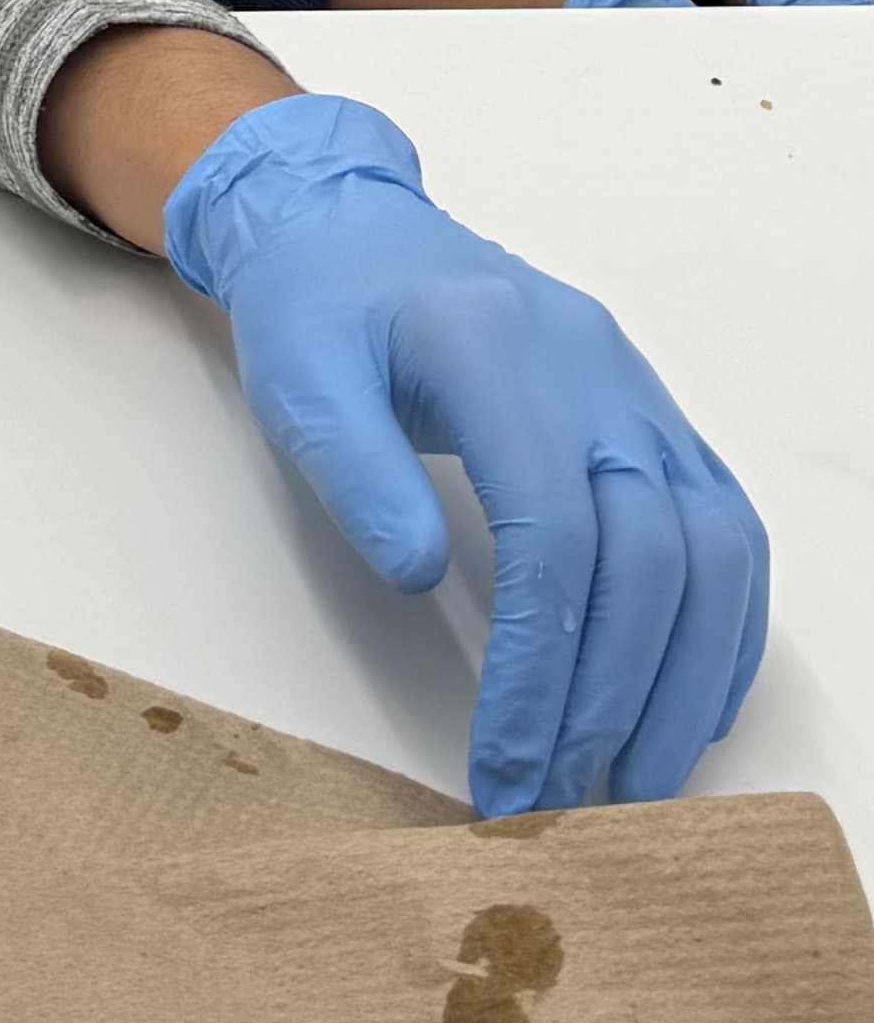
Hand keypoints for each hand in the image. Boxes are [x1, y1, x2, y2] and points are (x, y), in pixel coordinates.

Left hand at [167, 96, 764, 815]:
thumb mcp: (299, 376)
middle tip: (569, 801)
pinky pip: (724, 527)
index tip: (509, 766)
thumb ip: (355, 468)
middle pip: (651, 554)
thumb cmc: (318, 304)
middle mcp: (594, 368)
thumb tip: (419, 573)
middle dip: (617, 695)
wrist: (348, 222)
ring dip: (688, 677)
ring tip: (637, 783)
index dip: (544, 664)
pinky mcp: (651, 416)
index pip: (555, 534)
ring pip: (714, 548)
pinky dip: (722, 626)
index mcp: (501, 348)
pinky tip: (683, 702)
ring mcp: (635, 390)